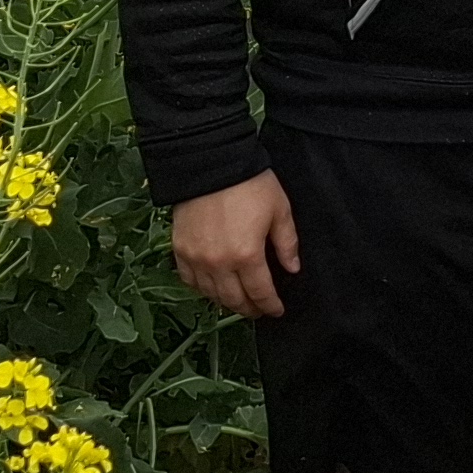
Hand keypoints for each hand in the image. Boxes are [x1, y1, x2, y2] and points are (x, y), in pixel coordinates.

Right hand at [172, 172, 300, 317]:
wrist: (210, 162)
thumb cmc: (250, 183)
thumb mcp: (279, 210)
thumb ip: (287, 243)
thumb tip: (292, 269)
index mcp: (247, 255)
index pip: (260, 293)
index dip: (270, 306)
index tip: (277, 310)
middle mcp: (219, 264)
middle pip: (234, 300)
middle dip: (249, 308)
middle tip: (258, 309)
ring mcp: (196, 259)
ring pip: (211, 295)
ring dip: (226, 302)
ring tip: (238, 300)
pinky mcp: (179, 250)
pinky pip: (189, 281)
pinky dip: (202, 289)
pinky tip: (212, 286)